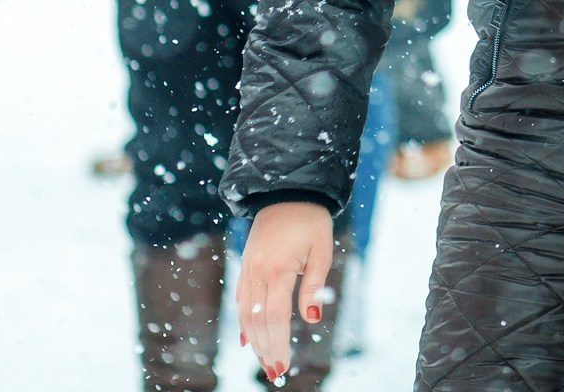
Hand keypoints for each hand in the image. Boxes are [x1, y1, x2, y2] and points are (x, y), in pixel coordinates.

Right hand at [235, 201, 335, 383]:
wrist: (286, 190)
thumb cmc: (310, 220)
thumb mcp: (321, 250)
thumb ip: (314, 285)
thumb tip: (311, 317)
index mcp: (277, 269)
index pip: (273, 317)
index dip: (277, 344)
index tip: (283, 366)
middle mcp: (257, 272)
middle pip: (255, 321)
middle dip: (265, 350)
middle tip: (275, 372)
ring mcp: (248, 269)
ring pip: (244, 313)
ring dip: (254, 341)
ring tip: (264, 361)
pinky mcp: (246, 266)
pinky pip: (241, 300)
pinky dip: (244, 322)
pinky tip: (247, 339)